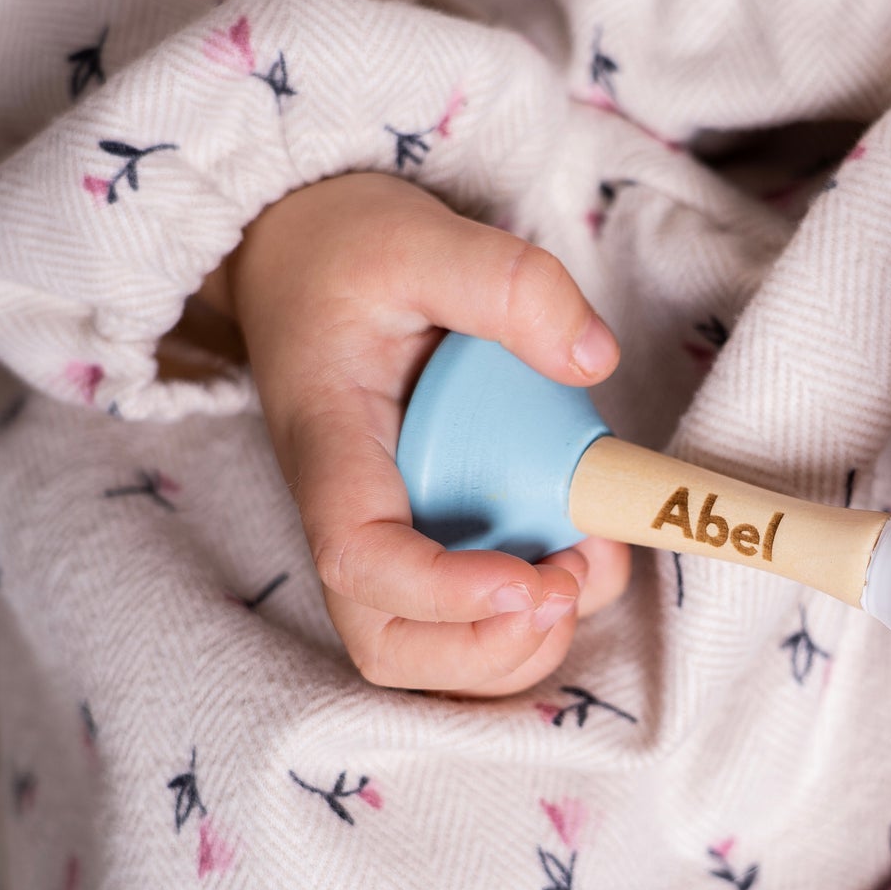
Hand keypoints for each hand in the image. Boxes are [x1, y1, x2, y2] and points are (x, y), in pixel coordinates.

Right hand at [211, 172, 629, 695]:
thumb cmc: (344, 251)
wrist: (299, 255)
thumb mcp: (419, 236)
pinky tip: (580, 557)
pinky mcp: (425, 534)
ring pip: (431, 653)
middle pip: (388, 644)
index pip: (360, 559)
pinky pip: (465, 620)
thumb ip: (506, 283)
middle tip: (569, 579)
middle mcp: (349, 513)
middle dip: (487, 647)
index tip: (530, 577)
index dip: (443, 594)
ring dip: (518, 646)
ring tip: (586, 567)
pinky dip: (527, 623)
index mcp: (331, 449)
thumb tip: (591, 359)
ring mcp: (388, 533)